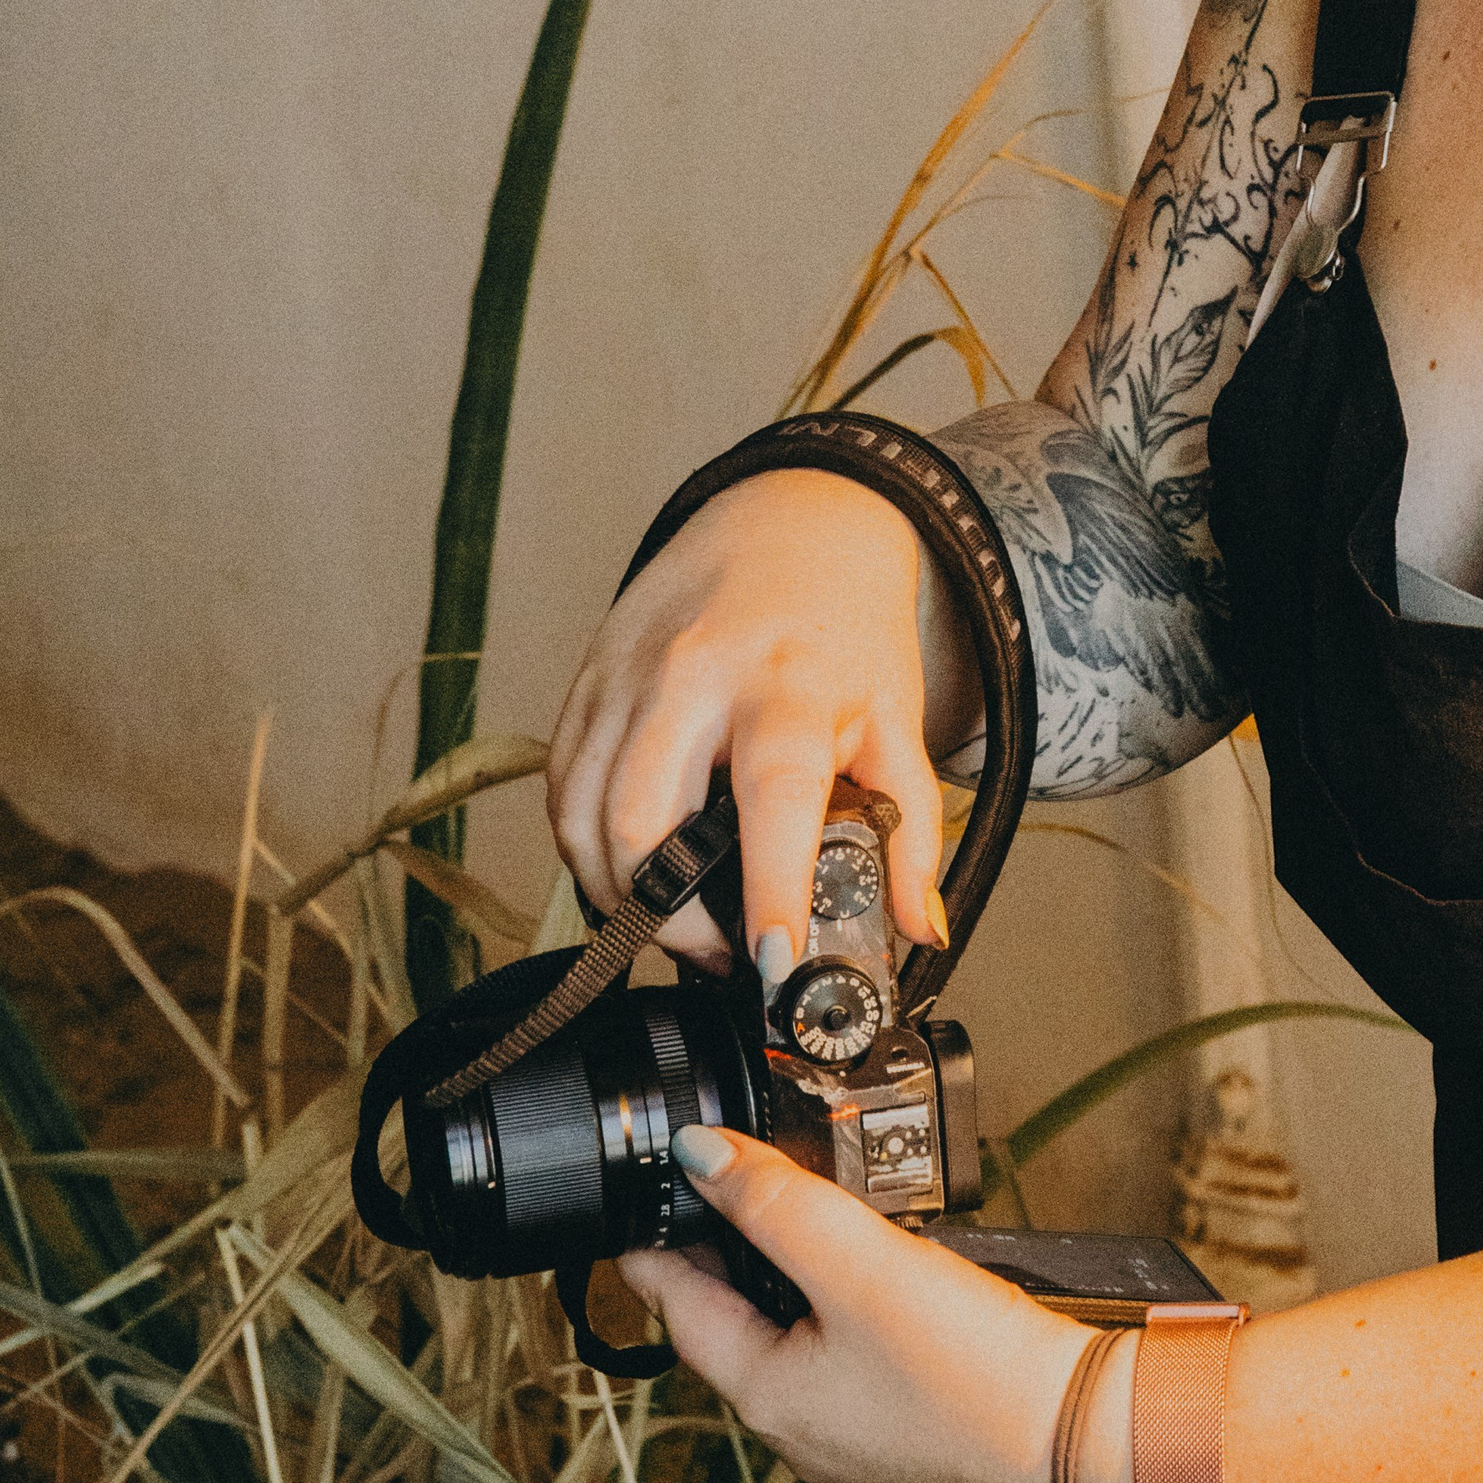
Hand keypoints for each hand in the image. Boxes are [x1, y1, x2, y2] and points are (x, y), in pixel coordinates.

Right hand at [547, 471, 951, 976]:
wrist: (789, 518)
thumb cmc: (843, 622)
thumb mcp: (896, 716)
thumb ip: (911, 826)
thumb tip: (921, 927)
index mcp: (787, 683)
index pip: (774, 796)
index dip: (770, 887)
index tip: (774, 963)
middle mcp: (695, 677)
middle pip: (644, 821)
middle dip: (672, 917)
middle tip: (721, 951)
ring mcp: (629, 675)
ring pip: (585, 815)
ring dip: (618, 894)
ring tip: (675, 921)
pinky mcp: (587, 678)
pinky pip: (561, 785)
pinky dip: (582, 847)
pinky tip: (627, 871)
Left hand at [617, 1128, 1128, 1482]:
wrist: (1077, 1430)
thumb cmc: (969, 1370)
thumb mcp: (858, 1266)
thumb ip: (775, 1204)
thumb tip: (696, 1155)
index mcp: (764, 1395)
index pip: (674, 1306)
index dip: (653, 1239)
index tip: (635, 1184)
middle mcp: (793, 1420)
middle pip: (725, 1316)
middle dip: (715, 1244)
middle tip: (711, 1166)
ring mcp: (845, 1419)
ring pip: (782, 1325)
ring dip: (776, 1262)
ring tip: (779, 1191)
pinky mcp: (894, 1407)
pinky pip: (834, 1338)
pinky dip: (829, 1288)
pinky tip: (860, 1251)